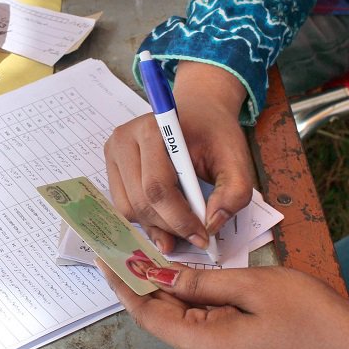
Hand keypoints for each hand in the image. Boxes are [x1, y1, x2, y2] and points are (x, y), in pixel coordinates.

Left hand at [96, 260, 348, 348]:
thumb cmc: (309, 315)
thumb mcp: (252, 286)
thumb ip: (202, 281)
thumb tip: (162, 272)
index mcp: (204, 344)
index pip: (148, 313)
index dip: (124, 284)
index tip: (106, 257)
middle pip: (160, 318)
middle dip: (142, 282)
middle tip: (125, 246)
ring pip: (177, 320)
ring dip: (164, 289)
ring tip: (148, 254)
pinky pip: (197, 325)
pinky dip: (185, 300)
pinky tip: (183, 276)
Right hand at [104, 61, 252, 252]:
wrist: (197, 111)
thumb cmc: (214, 133)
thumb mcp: (236, 158)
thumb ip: (234, 191)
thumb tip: (211, 225)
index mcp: (152, 129)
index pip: (158, 187)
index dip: (179, 219)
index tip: (203, 236)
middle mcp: (124, 139)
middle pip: (141, 202)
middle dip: (170, 227)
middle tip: (196, 237)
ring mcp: (113, 154)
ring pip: (129, 209)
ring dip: (158, 226)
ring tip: (184, 225)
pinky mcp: (111, 168)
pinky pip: (125, 207)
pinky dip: (148, 219)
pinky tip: (169, 216)